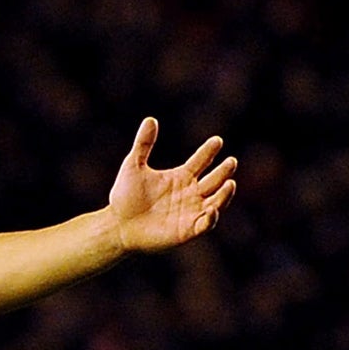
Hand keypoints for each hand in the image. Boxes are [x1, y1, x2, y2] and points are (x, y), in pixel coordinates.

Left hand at [108, 117, 237, 253]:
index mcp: (181, 177)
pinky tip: (212, 209)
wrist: (117, 225)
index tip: (217, 140)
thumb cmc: (125, 197)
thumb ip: (143, 144)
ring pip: (215, 201)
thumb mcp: (133, 167)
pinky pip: (204, 224)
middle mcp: (190, 193)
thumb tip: (150, 119)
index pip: (200, 161)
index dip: (209, 151)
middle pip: (214, 180)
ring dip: (224, 194)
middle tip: (231, 161)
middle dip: (223, 172)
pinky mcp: (187, 230)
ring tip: (230, 183)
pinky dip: (210, 218)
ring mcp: (191, 212)